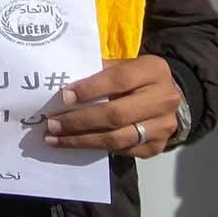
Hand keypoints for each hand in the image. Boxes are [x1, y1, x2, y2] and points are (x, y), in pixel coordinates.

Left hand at [45, 55, 180, 156]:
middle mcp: (164, 99)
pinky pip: (123, 151)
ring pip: (118, 138)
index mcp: (153, 70)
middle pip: (116, 114)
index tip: (64, 97)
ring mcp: (164, 126)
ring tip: (56, 139)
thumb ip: (97, 71)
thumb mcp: (120, 65)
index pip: (118, 80)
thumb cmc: (132, 76)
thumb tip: (61, 88)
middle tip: (52, 125)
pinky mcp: (158, 146)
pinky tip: (77, 144)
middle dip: (80, 121)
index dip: (90, 89)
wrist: (163, 96)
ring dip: (83, 140)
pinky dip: (97, 149)